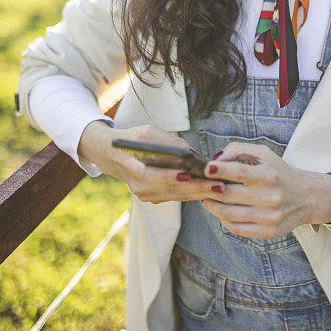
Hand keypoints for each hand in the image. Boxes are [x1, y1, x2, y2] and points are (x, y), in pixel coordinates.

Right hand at [78, 120, 222, 204]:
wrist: (111, 155)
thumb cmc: (132, 140)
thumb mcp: (147, 132)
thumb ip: (169, 142)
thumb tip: (193, 155)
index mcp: (130, 165)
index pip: (148, 175)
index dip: (167, 176)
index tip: (188, 174)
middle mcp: (136, 185)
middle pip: (167, 189)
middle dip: (195, 187)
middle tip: (217, 185)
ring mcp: (143, 194)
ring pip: (173, 196)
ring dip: (197, 193)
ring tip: (218, 188)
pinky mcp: (150, 197)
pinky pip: (173, 197)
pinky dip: (191, 194)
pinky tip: (209, 190)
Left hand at [200, 142, 330, 238]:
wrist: (307, 197)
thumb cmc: (279, 172)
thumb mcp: (264, 154)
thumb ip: (239, 150)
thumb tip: (216, 159)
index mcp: (268, 175)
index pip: (239, 172)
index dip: (219, 170)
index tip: (205, 168)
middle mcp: (270, 197)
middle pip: (229, 195)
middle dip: (209, 189)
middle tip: (200, 185)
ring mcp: (269, 217)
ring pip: (229, 214)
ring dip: (212, 206)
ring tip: (206, 199)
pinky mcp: (268, 231)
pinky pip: (237, 228)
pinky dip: (223, 220)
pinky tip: (221, 211)